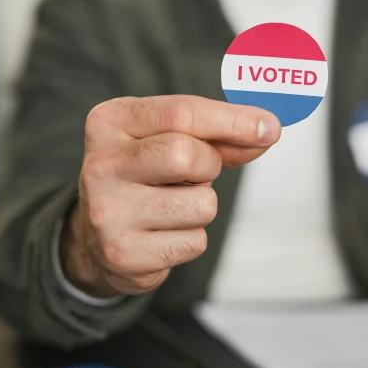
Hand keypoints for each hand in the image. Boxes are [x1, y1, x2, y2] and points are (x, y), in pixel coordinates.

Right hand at [61, 95, 280, 297]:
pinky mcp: (123, 254)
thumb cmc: (146, 175)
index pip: (180, 112)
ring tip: (171, 204)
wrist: (98, 237)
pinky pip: (194, 242)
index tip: (270, 127)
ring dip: (201, 205)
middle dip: (209, 165)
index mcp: (110, 122)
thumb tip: (266, 131)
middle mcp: (100, 165)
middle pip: (187, 155)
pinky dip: (191, 237)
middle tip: (197, 173)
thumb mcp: (170, 140)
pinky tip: (162, 232)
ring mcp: (107, 212)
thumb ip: (218, 135)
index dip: (233, 120)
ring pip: (201, 204)